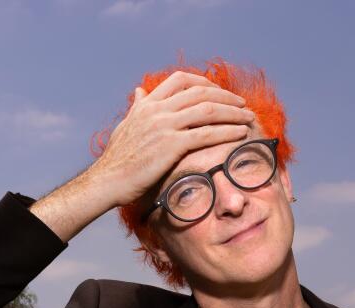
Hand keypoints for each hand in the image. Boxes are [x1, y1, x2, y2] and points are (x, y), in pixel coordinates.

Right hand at [87, 70, 255, 208]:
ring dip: (232, 112)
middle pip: (200, 92)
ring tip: (247, 116)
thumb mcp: (125, 126)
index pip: (180, 80)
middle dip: (225, 96)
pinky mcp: (171, 145)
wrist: (107, 181)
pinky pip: (206, 133)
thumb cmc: (115, 159)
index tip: (218, 91)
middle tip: (241, 103)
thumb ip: (137, 108)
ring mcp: (164, 126)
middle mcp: (157, 110)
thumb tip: (140, 92)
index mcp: (147, 104)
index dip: (204, 82)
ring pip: (208, 110)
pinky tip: (240, 133)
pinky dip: (227, 131)